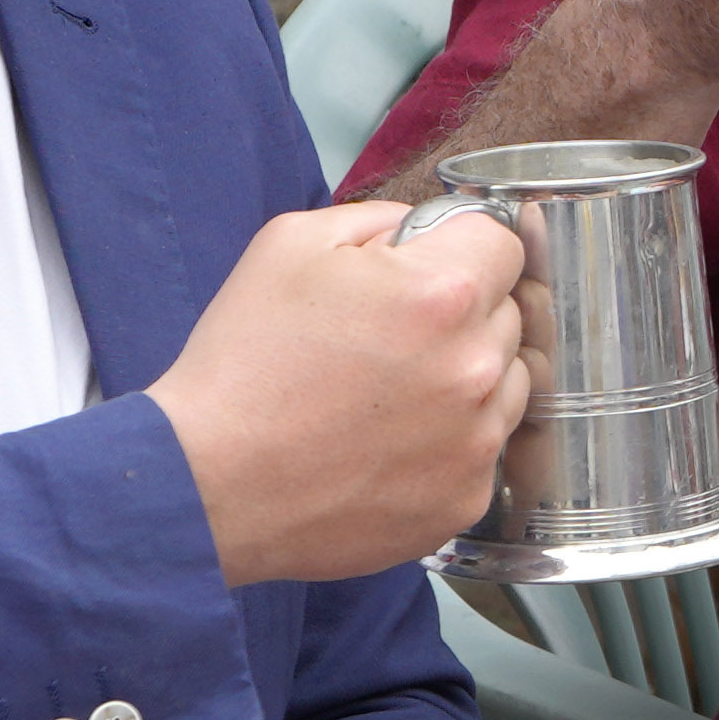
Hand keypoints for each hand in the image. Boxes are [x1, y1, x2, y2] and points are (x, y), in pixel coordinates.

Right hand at [148, 198, 534, 584]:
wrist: (210, 483)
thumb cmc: (243, 363)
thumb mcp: (292, 243)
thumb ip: (379, 219)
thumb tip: (422, 232)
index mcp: (443, 293)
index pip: (504, 244)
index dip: (462, 245)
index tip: (428, 265)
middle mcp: (476, 368)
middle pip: (508, 314)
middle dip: (462, 312)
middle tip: (388, 335)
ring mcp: (476, 442)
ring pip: (507, 383)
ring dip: (466, 376)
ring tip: (389, 391)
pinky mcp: (464, 499)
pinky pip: (483, 449)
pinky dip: (450, 440)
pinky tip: (388, 441)